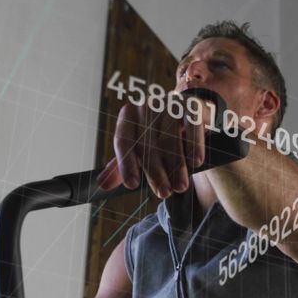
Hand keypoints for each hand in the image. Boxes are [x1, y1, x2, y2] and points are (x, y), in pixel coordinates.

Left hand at [95, 100, 209, 197]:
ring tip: (180, 186)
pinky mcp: (191, 105)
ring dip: (176, 166)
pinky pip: (192, 127)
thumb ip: (121, 165)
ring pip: (170, 139)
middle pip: (147, 144)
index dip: (126, 164)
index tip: (132, 185)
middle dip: (156, 172)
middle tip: (163, 193)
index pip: (123, 141)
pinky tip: (195, 163)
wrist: (185, 110)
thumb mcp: (138, 148)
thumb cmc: (157, 134)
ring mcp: (169, 104)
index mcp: (128, 115)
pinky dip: (194, 146)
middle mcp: (146, 107)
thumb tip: (102, 185)